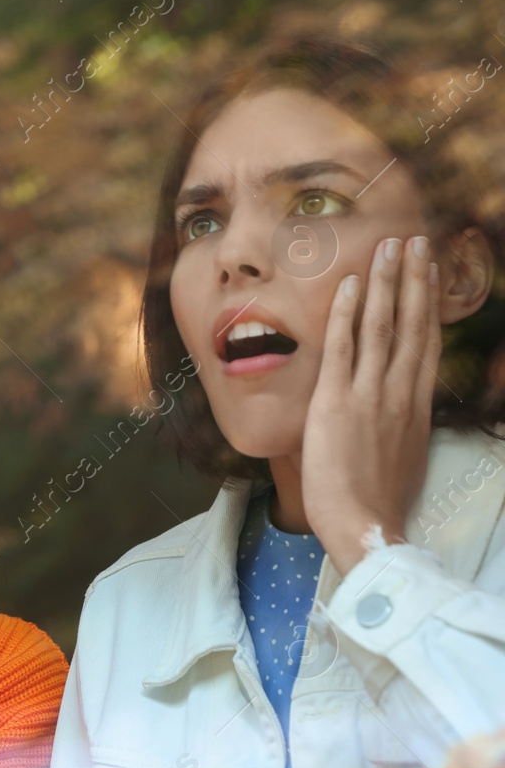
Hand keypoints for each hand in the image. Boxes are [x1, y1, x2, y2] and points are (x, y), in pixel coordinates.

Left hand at [303, 236, 439, 573]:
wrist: (364, 526)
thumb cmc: (375, 503)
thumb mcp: (399, 457)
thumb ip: (395, 427)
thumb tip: (389, 415)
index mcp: (416, 406)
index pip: (424, 343)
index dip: (428, 304)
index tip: (430, 273)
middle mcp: (399, 393)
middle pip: (411, 324)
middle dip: (413, 278)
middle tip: (415, 241)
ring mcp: (370, 395)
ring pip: (381, 326)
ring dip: (384, 282)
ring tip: (389, 246)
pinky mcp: (337, 402)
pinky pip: (342, 348)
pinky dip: (346, 313)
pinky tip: (349, 284)